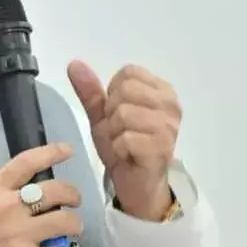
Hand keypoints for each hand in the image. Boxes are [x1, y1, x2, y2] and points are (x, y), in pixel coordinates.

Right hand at [0, 143, 81, 246]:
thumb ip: (0, 194)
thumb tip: (30, 190)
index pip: (25, 162)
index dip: (50, 153)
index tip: (67, 149)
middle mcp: (8, 207)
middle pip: (55, 190)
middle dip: (72, 194)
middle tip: (73, 201)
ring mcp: (20, 234)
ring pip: (65, 220)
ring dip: (73, 224)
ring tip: (70, 228)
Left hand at [68, 60, 181, 220]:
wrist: (134, 183)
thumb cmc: (123, 144)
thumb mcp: (101, 114)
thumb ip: (90, 89)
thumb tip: (75, 63)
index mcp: (162, 90)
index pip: (128, 72)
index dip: (114, 92)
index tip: (120, 111)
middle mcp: (171, 105)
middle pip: (125, 89)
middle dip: (113, 111)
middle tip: (122, 129)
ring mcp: (169, 127)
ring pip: (124, 113)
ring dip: (115, 131)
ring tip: (125, 142)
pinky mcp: (162, 148)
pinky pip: (125, 138)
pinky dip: (119, 148)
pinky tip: (127, 155)